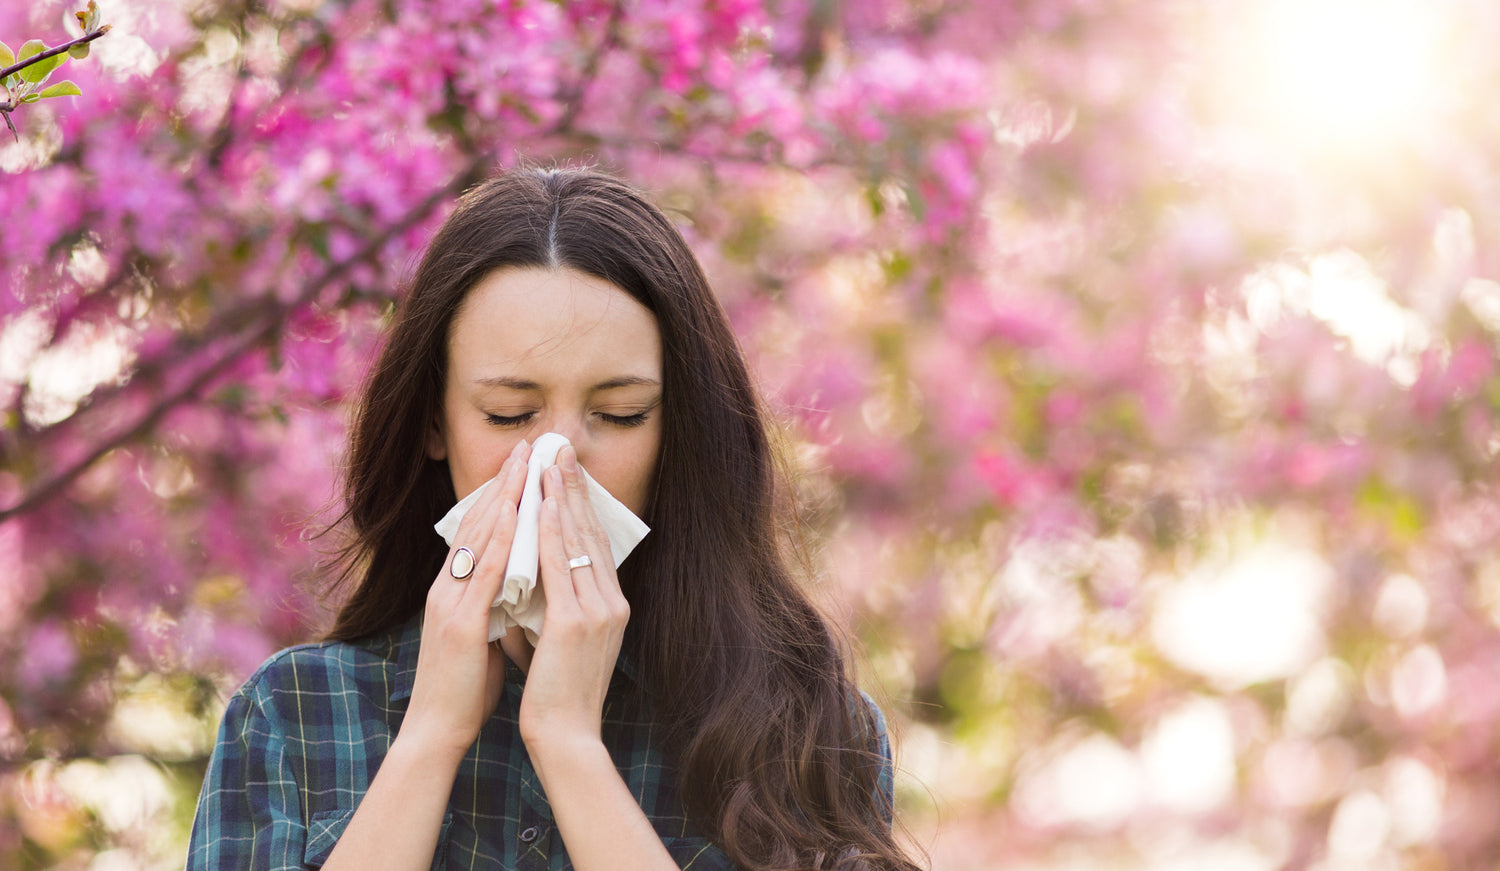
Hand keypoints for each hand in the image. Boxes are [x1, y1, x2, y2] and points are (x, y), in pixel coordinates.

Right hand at [401, 439, 530, 761]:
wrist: (438, 730)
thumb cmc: (464, 688)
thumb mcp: (482, 635)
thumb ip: (494, 606)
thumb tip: (518, 588)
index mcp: (452, 590)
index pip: (477, 531)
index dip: (499, 496)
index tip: (522, 465)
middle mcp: (446, 587)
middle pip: (475, 522)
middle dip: (503, 483)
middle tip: (527, 446)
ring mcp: (449, 602)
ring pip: (478, 538)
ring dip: (504, 498)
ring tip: (525, 464)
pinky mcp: (460, 623)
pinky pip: (484, 573)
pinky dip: (501, 540)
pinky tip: (517, 516)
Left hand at [518, 444, 630, 750]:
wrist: (565, 735)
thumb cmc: (557, 693)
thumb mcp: (560, 640)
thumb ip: (553, 607)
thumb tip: (531, 582)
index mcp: (611, 606)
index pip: (594, 543)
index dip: (580, 505)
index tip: (565, 471)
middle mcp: (612, 603)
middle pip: (590, 532)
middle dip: (573, 488)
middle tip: (560, 449)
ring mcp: (598, 611)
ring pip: (576, 541)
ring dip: (561, 497)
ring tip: (549, 462)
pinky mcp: (577, 623)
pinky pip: (561, 566)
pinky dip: (550, 531)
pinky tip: (541, 504)